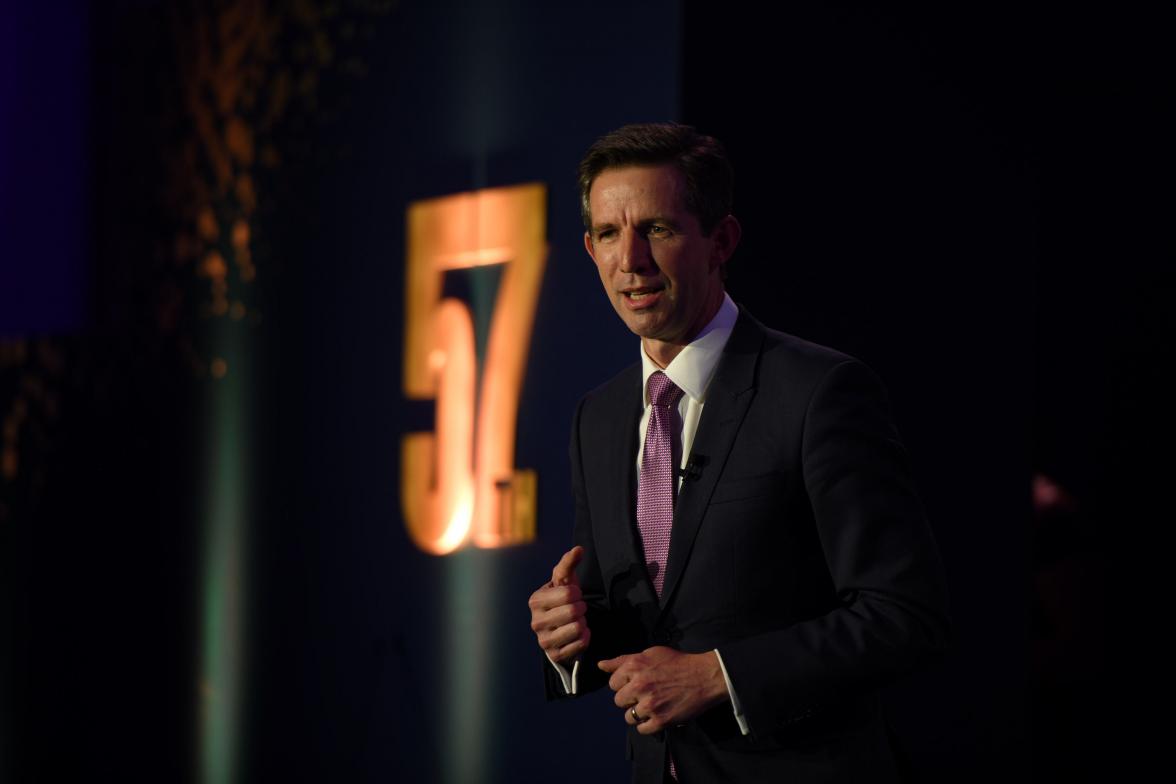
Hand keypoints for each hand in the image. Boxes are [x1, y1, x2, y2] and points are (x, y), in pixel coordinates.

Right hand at [528, 546, 589, 662]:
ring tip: (577, 621)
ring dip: (584, 623)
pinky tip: (579, 634)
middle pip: (573, 612)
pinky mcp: (555, 656)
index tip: (574, 595)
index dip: (577, 593)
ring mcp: (544, 641)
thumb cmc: (562, 599)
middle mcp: (535, 622)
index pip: (568, 594)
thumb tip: (578, 549)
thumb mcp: (563, 580)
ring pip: (577, 629)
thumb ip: (569, 563)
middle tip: (578, 609)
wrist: (559, 627)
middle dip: (582, 608)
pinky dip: (585, 637)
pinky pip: (581, 645)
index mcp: (535, 601)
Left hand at [598, 647, 727, 733]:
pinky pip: (642, 729)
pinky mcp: (661, 720)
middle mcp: (639, 685)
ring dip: (638, 713)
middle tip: (646, 694)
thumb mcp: (649, 654)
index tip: (637, 683)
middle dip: (630, 699)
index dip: (624, 684)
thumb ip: (622, 660)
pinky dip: (648, 725)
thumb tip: (600, 665)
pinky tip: (657, 715)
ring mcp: (649, 704)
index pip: (612, 684)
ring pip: (628, 717)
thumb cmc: (677, 663)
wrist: (704, 677)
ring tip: (652, 705)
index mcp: (634, 666)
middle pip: (618, 701)